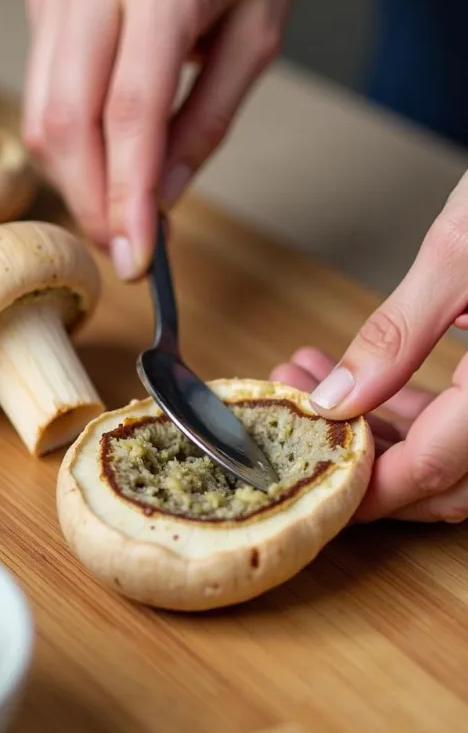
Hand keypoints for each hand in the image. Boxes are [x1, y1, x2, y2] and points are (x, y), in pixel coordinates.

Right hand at [22, 0, 298, 279]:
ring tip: (115, 207)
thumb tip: (162, 194)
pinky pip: (41, 90)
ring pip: (41, 115)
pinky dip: (68, 140)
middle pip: (67, 124)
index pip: (131, 116)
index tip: (137, 258)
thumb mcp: (256, 29)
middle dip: (91, 203)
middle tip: (122, 246)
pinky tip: (101, 153)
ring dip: (74, 179)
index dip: (128, 199)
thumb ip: (208, 118)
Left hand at [271, 169, 467, 522]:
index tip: (311, 482)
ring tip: (309, 383)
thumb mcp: (459, 255)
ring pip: (455, 448)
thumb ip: (396, 336)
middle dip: (360, 453)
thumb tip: (336, 401)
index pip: (435, 472)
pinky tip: (362, 377)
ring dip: (378, 426)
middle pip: (445, 476)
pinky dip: (414, 404)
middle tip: (295, 416)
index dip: (366, 491)